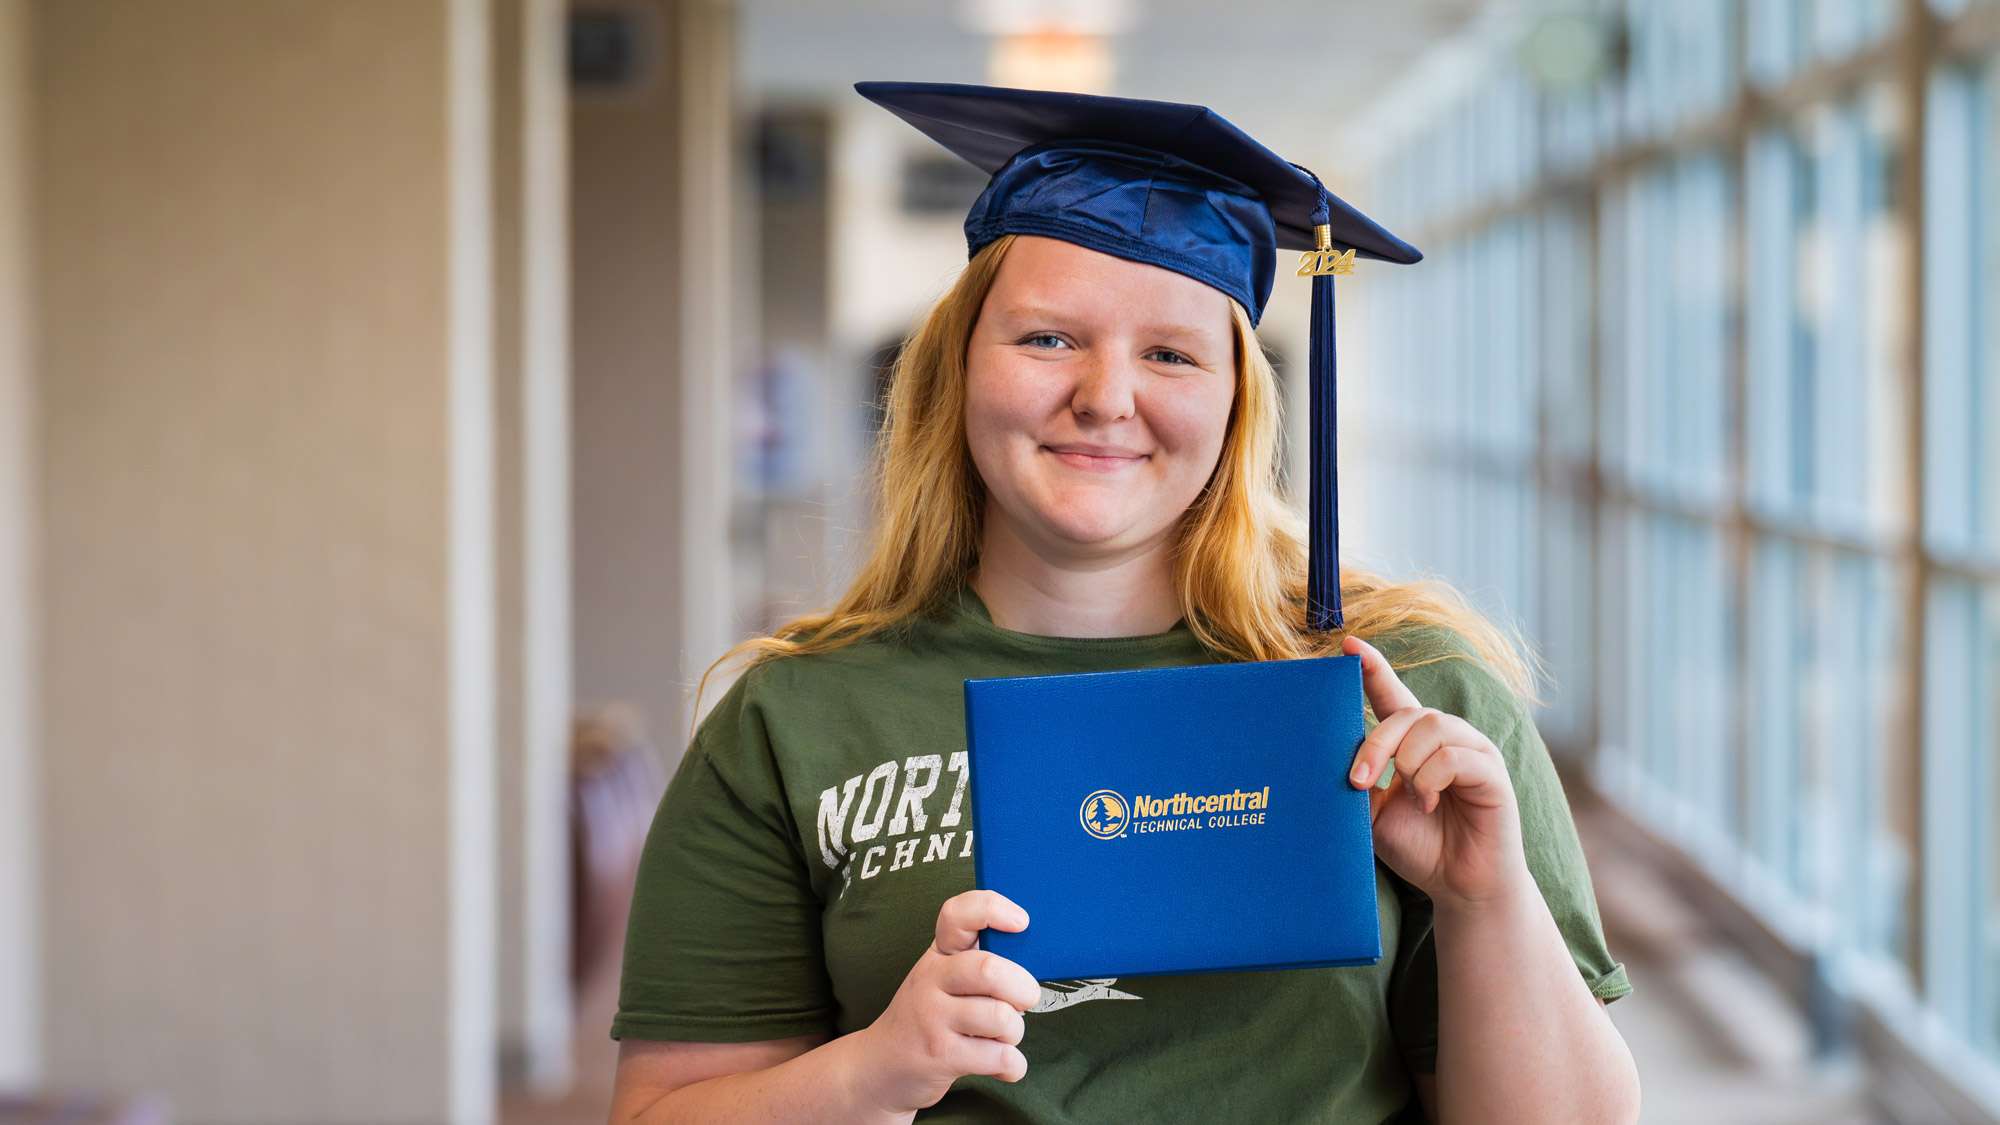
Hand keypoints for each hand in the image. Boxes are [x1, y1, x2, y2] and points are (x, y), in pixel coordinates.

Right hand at [847, 889, 1040, 1116]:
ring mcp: (933, 1018)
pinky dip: (1013, 1065)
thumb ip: (978, 965)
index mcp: (938, 955)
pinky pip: (999, 1057)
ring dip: (1015, 1032)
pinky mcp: (940, 1055)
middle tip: (1025, 1000)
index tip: (1021, 923)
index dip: (993, 909)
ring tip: (1004, 1037)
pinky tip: (1003, 1065)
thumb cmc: (928, 1018)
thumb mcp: (941, 981)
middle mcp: (932, 980)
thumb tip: (1034, 962)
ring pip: (1000, 1017)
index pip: (958, 915)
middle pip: (989, 970)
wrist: (879, 1068)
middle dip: (1023, 988)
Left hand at [1341, 635, 1531, 908]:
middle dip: (1376, 744)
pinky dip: (1432, 779)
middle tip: (1358, 782)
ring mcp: (1472, 751)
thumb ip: (1360, 783)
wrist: (1458, 887)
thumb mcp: (1374, 815)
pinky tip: (1429, 804)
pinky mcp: (1492, 772)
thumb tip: (1327, 759)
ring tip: (1407, 797)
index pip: (1392, 694)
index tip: (1347, 646)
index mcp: (1415, 742)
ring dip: (1406, 763)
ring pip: (1431, 727)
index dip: (1372, 668)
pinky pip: (1455, 756)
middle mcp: (1446, 738)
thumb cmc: (1420, 848)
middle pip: (1407, 713)